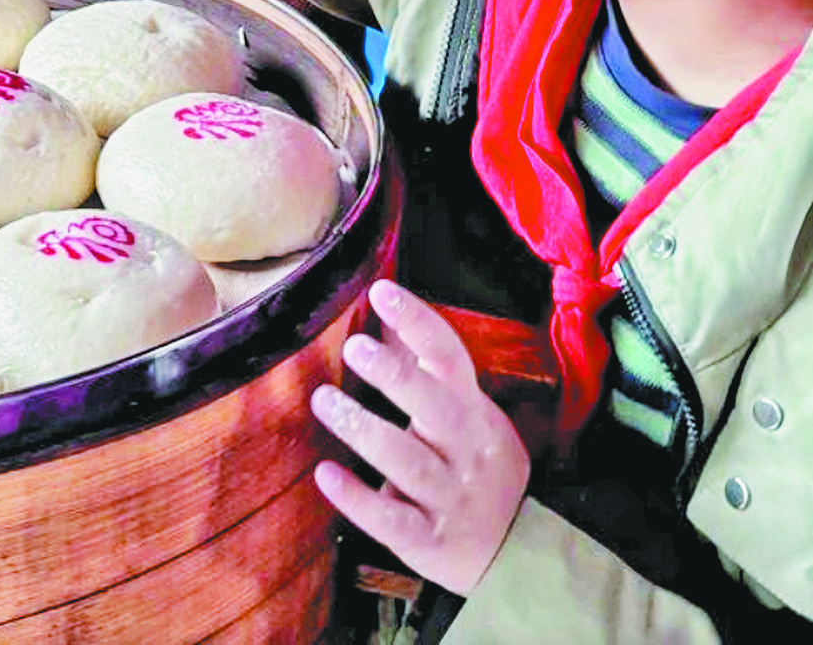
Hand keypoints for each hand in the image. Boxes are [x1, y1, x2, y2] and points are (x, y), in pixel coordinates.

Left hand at [311, 279, 529, 595]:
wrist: (518, 551)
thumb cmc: (476, 464)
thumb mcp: (468, 415)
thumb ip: (427, 372)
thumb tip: (379, 313)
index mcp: (475, 412)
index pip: (450, 357)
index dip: (417, 321)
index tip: (381, 291)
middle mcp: (467, 450)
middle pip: (434, 406)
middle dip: (395, 374)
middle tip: (354, 347)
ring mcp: (450, 497)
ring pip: (407, 460)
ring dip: (363, 428)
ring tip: (323, 400)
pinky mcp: (429, 541)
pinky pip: (391, 519)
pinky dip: (357, 497)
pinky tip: (326, 474)